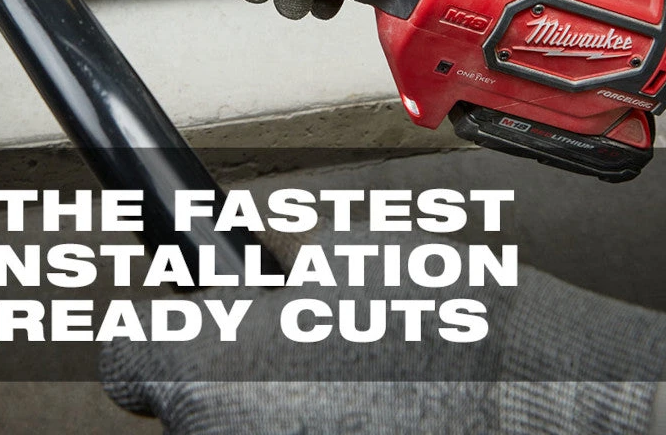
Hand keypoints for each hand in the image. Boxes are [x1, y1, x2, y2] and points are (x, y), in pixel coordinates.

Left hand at [100, 227, 665, 434]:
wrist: (536, 397)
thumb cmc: (445, 322)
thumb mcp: (340, 249)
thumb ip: (266, 272)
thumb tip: (240, 284)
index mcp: (211, 366)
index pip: (129, 357)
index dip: (155, 329)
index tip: (180, 320)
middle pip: (187, 405)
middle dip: (226, 369)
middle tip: (284, 345)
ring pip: (241, 433)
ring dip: (272, 407)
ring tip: (336, 379)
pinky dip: (312, 428)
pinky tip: (363, 411)